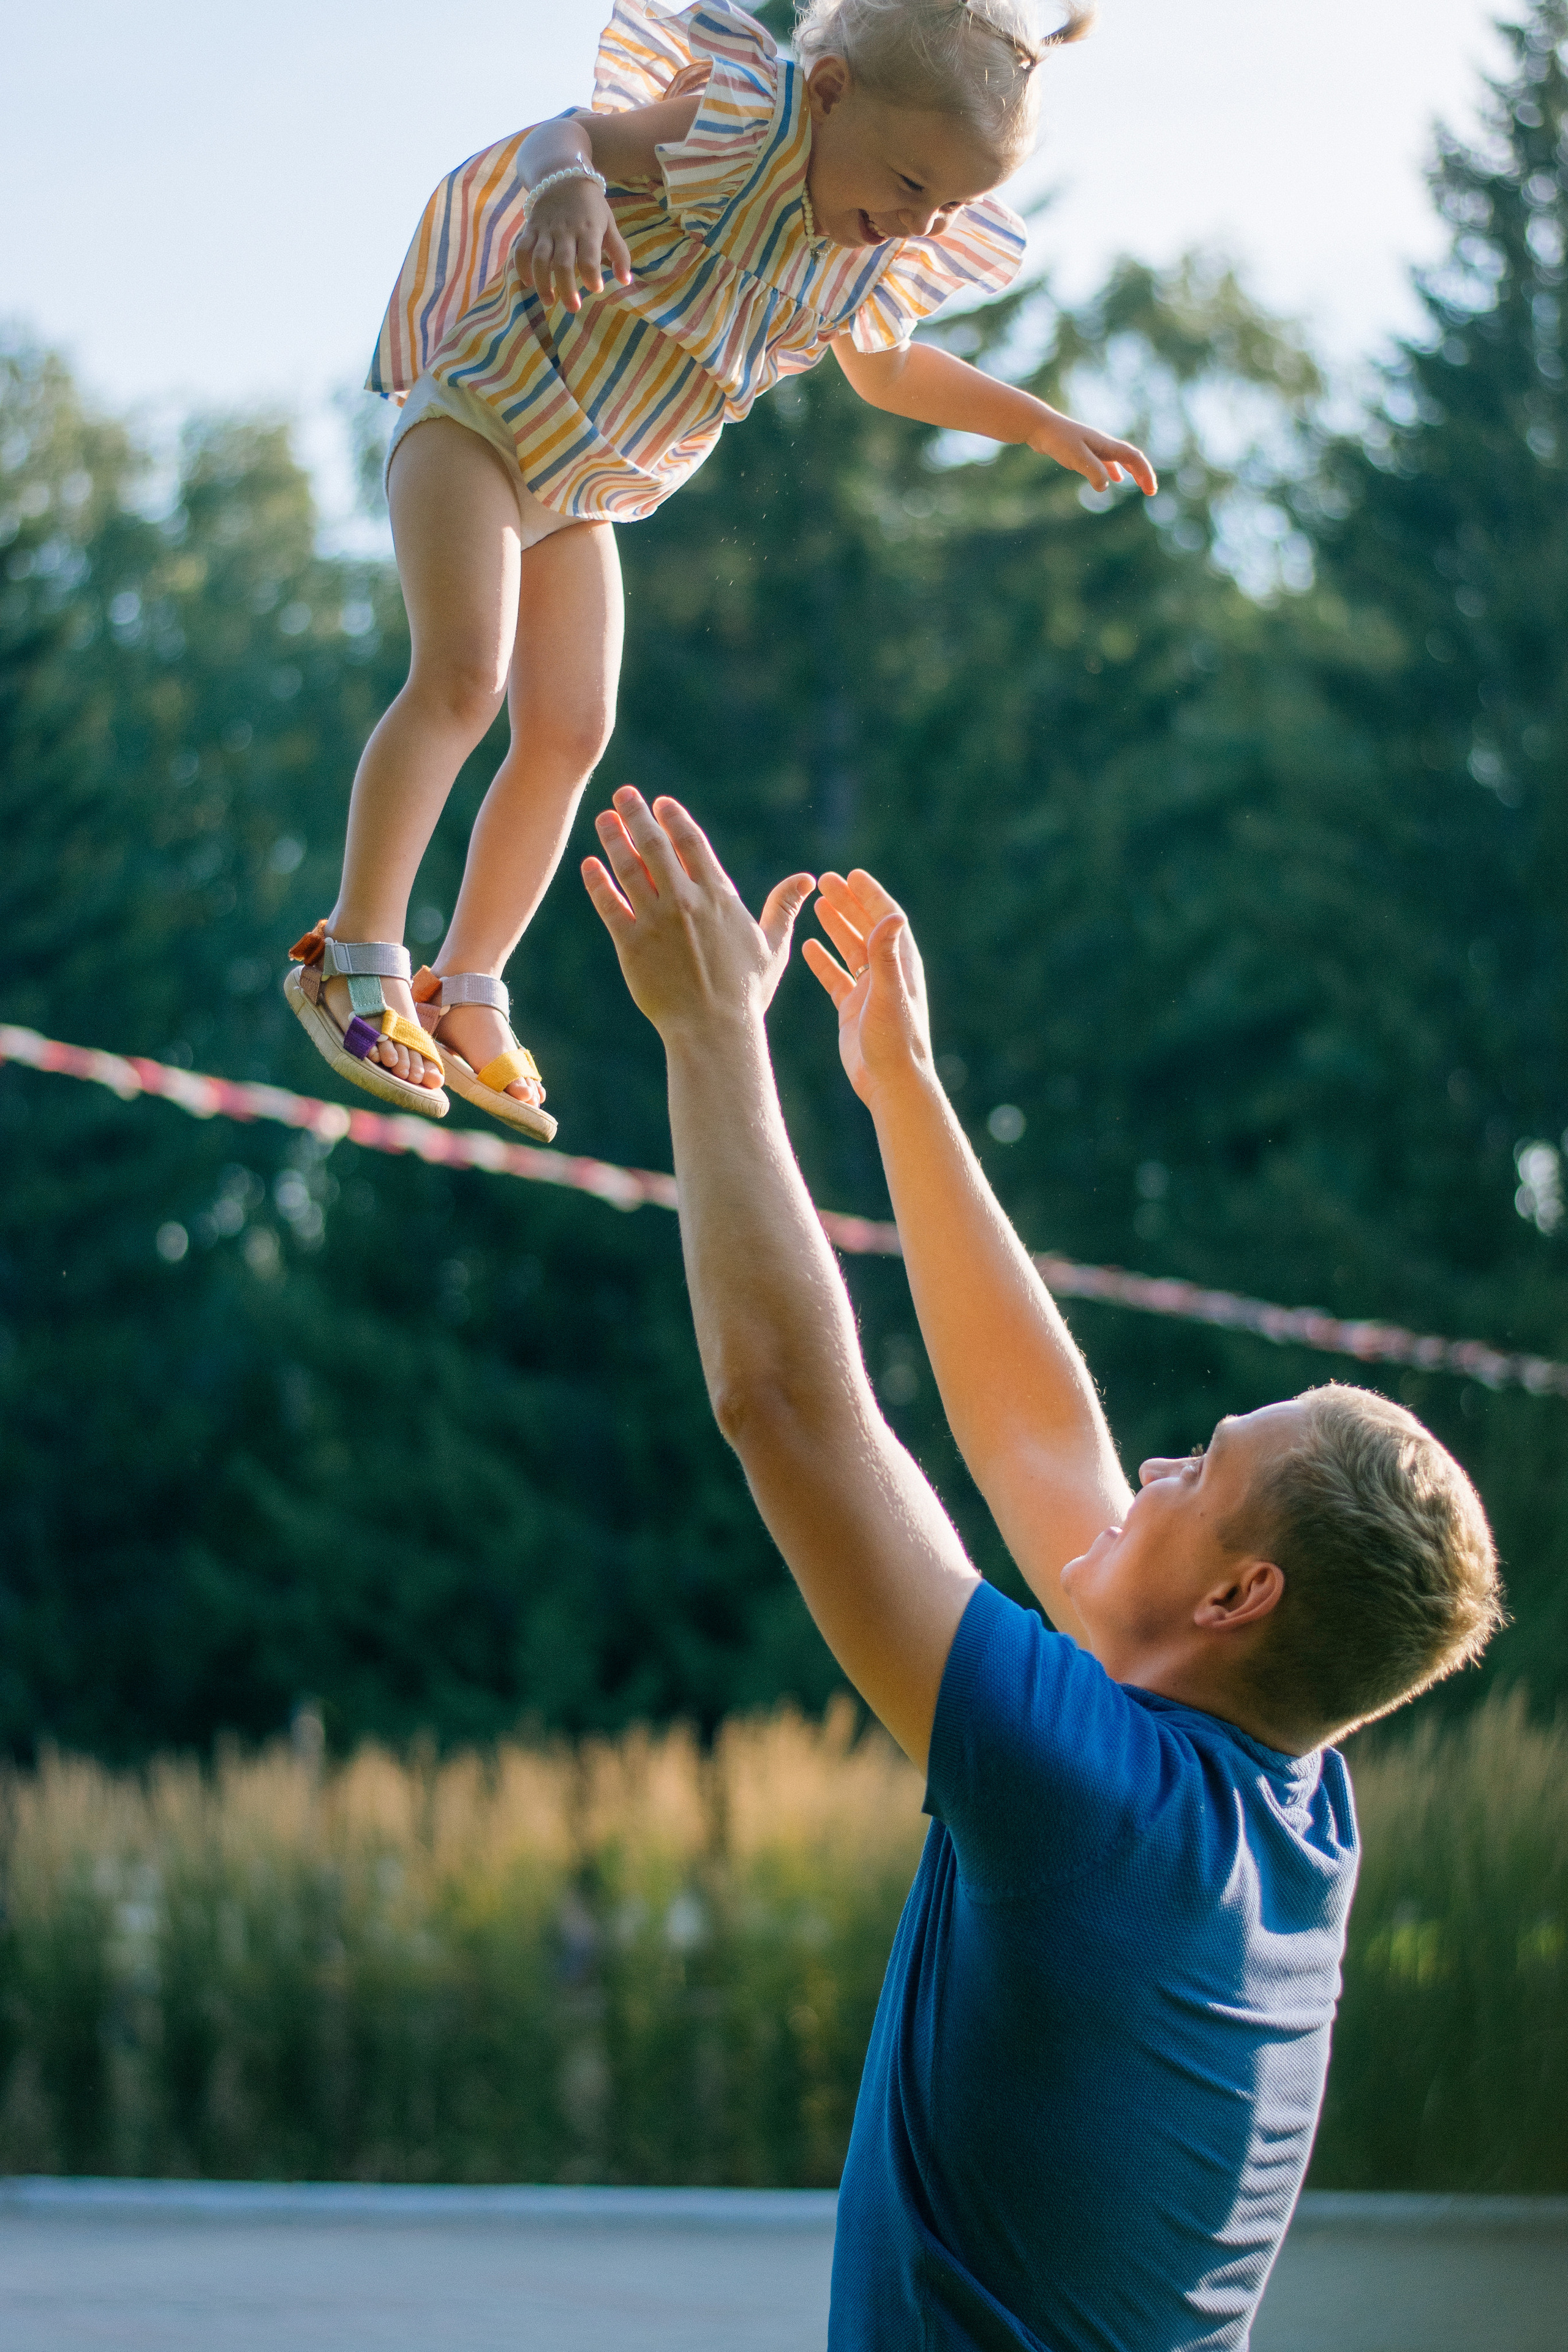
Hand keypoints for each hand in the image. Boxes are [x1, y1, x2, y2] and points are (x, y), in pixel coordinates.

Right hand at [514, 176, 632, 311]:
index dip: (592, 277)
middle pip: (563, 264)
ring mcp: (546, 229)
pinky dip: (522, 267)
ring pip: (539, 259)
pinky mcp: (531, 228)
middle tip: (574, 308)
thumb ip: (619, 253)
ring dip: (542, 283)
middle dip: (567, 289)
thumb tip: (626, 281)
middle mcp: (565, 230)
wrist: (563, 176)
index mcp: (588, 229)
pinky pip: (522, 249)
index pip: (589, 258)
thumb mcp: (609, 224)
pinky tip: (528, 282)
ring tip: (549, 301)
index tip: (596, 289)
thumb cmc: (591, 206)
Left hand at [582, 787, 814, 1036]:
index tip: (662, 803)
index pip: (692, 842)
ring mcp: (655, 921)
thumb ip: (784, 907)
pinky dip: (598, 882)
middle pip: (655, 844)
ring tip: (604, 819)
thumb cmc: (746, 992)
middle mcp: (685, 901)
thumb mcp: (773, 946)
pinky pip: (609, 905)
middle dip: (638, 814)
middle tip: (624, 794)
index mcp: (719, 896)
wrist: (714, 1030)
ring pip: (629, 868)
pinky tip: (590, 864)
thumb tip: (808, 879)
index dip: (674, 818)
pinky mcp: (631, 944)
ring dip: (614, 839)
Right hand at [802, 869, 933, 1109]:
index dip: (871, 895)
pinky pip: (837, 978)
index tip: (852, 875)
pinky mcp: (853, 1010)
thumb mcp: (888, 993)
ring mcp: (869, 991)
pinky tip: (808, 946)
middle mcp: (887, 974)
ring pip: (851, 949)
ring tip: (818, 904)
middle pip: (867, 928)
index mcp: (901, 965)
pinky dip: (824, 961)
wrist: (890, 1083)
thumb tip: (892, 914)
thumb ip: (886, 955)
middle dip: (849, 903)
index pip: (886, 919)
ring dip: (836, 926)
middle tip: (826, 880)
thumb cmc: (894, 1040)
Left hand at [1025, 407, 1156, 496]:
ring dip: (1131, 471)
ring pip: (1119, 459)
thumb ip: (1092, 470)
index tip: (1150, 490)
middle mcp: (1103, 444)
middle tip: (1150, 491)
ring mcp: (1093, 446)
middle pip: (1130, 458)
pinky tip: (1112, 479)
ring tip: (1138, 484)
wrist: (1038, 426)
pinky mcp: (1082, 450)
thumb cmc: (1057, 439)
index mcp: (1105, 444)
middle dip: (1142, 474)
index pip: (1133, 458)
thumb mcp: (1076, 457)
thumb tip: (1105, 486)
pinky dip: (1113, 470)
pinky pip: (1105, 461)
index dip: (1145, 473)